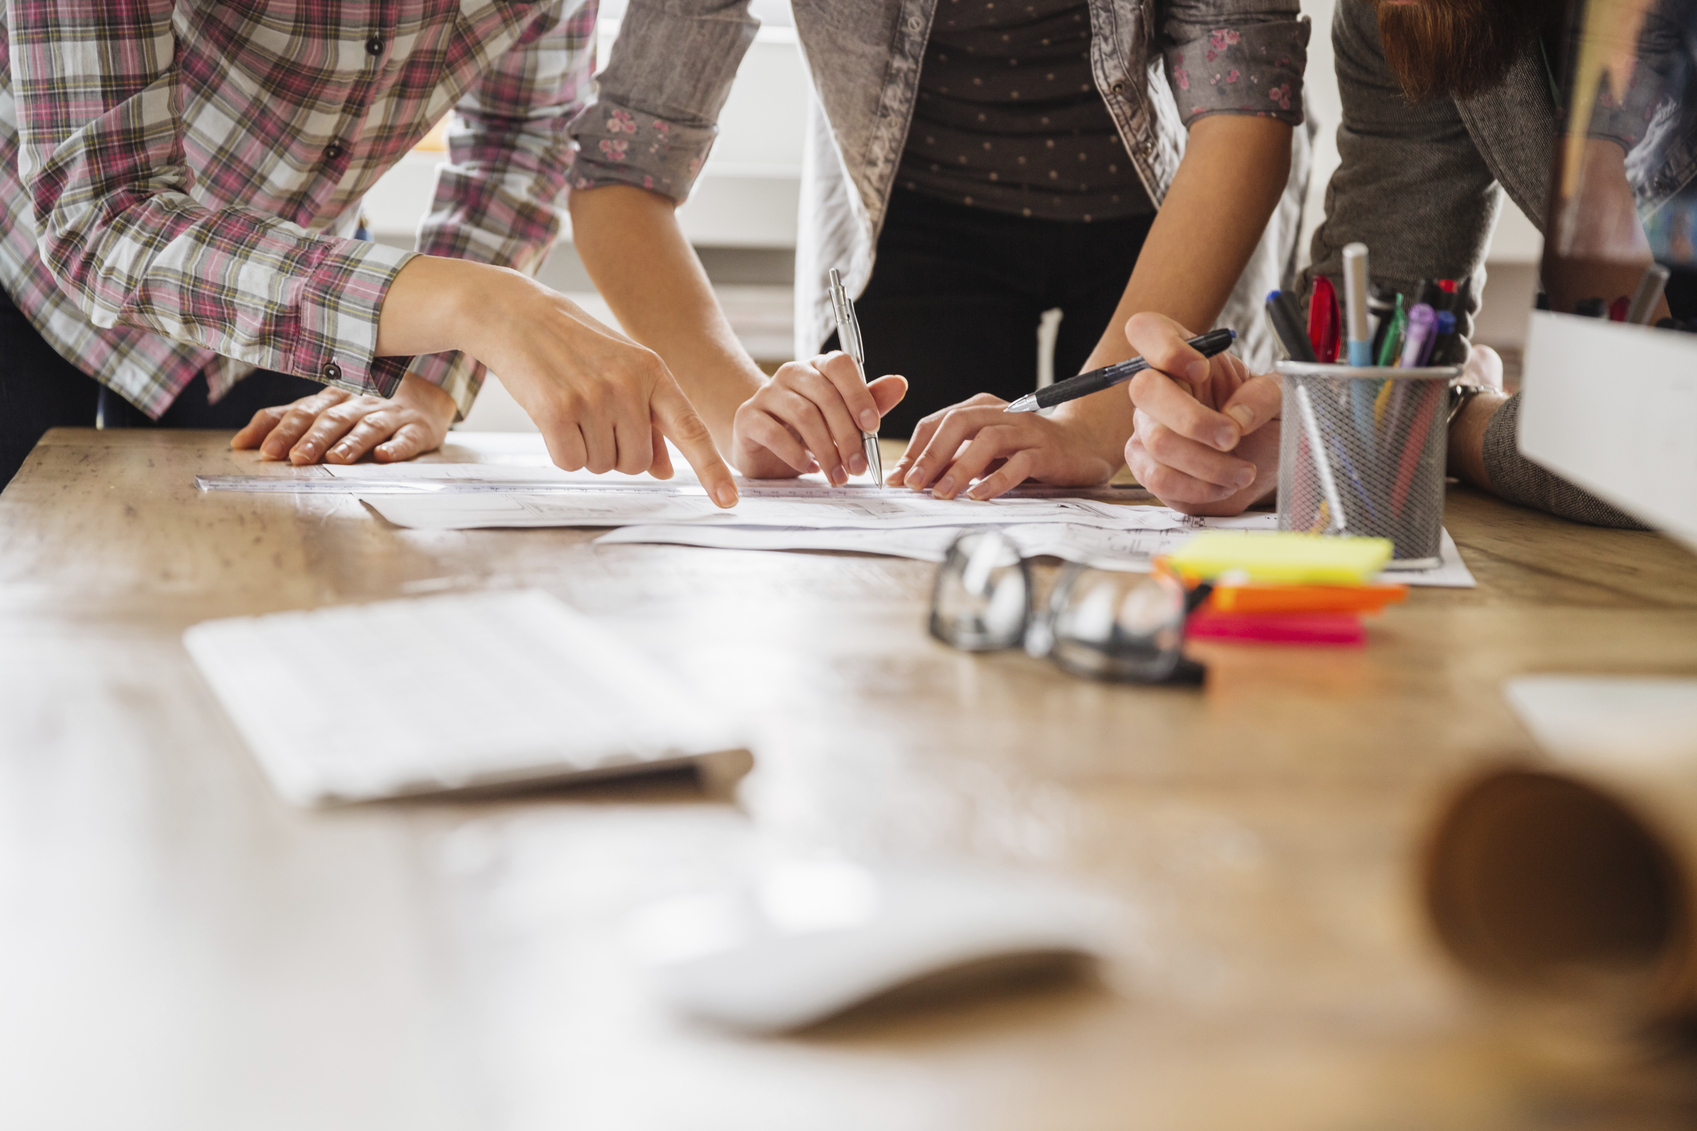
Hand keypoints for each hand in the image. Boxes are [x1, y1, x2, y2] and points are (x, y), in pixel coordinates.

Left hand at [231, 373, 455, 464]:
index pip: (303, 412)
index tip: (265, 451)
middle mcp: (358, 404)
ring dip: (351, 443)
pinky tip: (385, 456)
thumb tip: (239, 443)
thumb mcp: (324, 408)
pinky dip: (396, 447)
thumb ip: (284, 422)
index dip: (284, 430)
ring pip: (367, 426)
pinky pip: (406, 438)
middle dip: (313, 439)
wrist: (426, 393)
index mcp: (332, 399)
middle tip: (296, 458)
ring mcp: (389, 415)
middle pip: (332, 419)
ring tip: (336, 459)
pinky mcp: (417, 429)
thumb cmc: (366, 404)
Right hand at [376, 257, 738, 507]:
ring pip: (602, 465)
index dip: (711, 469)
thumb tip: (665, 470)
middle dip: (614, 453)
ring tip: (571, 409)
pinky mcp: (556, 410)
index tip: (729, 501)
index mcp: (654, 372)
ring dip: (586, 450)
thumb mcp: (622, 371)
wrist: (516, 315)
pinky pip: (570, 462)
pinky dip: (560, 451)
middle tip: (592, 416)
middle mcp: (629, 385)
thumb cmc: (574, 347)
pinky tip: (552, 418)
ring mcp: (593, 397)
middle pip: (636, 464)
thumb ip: (649, 419)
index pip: (691, 429)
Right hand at [730, 352, 906, 480]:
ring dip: (827, 451)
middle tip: (859, 466)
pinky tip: (810, 468)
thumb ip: (870, 402)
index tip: (872, 426)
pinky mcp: (747, 417)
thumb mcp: (843, 418)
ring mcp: (766, 394)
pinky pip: (775, 434)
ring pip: (804, 416)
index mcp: (817, 367)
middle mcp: (791, 374)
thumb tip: (900, 384)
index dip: (859, 393)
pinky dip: (797, 456)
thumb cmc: (807, 431)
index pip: (840, 365)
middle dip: (847, 436)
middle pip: (825, 397)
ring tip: (838, 475)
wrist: (762, 447)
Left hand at [888, 393, 1118, 499]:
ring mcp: (1026, 430)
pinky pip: (1020, 463)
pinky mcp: (1047, 451)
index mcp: (981, 409)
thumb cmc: (1027, 451)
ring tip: (942, 493)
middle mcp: (1002, 413)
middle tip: (914, 484)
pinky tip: (979, 496)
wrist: (1083, 446)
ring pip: (988, 440)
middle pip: (959, 423)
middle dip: (931, 454)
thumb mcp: (985, 454)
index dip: (915, 450)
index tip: (898, 478)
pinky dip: (997, 480)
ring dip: (960, 467)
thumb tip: (912, 479)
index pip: (938, 422)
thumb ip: (953, 461)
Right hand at [1121, 312, 1280, 515]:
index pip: (1147, 330)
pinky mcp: (1145, 466)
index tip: (1200, 369)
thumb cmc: (1263, 427)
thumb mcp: (1282, 400)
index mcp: (1188, 356)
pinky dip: (1199, 487)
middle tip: (1232, 438)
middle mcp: (1160, 388)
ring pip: (1157, 441)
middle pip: (1144, 389)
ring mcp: (1147, 427)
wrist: (1259, 472)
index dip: (1164, 347)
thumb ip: (1265, 395)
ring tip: (1242, 472)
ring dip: (1209, 464)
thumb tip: (1236, 415)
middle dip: (1193, 420)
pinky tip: (1222, 485)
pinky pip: (1158, 478)